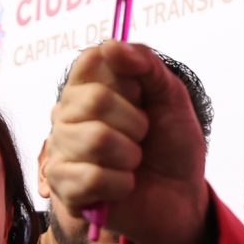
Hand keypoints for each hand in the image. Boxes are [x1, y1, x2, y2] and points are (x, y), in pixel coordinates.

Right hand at [47, 42, 212, 243]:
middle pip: (94, 100)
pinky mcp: (64, 189)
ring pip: (95, 140)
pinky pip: (91, 177)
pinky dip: (121, 184)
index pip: (90, 60)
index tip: (142, 97)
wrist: (182, 198)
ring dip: (131, 156)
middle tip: (142, 137)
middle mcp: (67, 116)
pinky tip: (123, 187)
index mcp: (89, 87)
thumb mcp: (171, 97)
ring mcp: (61, 152)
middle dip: (135, 123)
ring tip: (133, 163)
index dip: (126, 79)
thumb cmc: (172, 145)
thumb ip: (146, 65)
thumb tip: (109, 45)